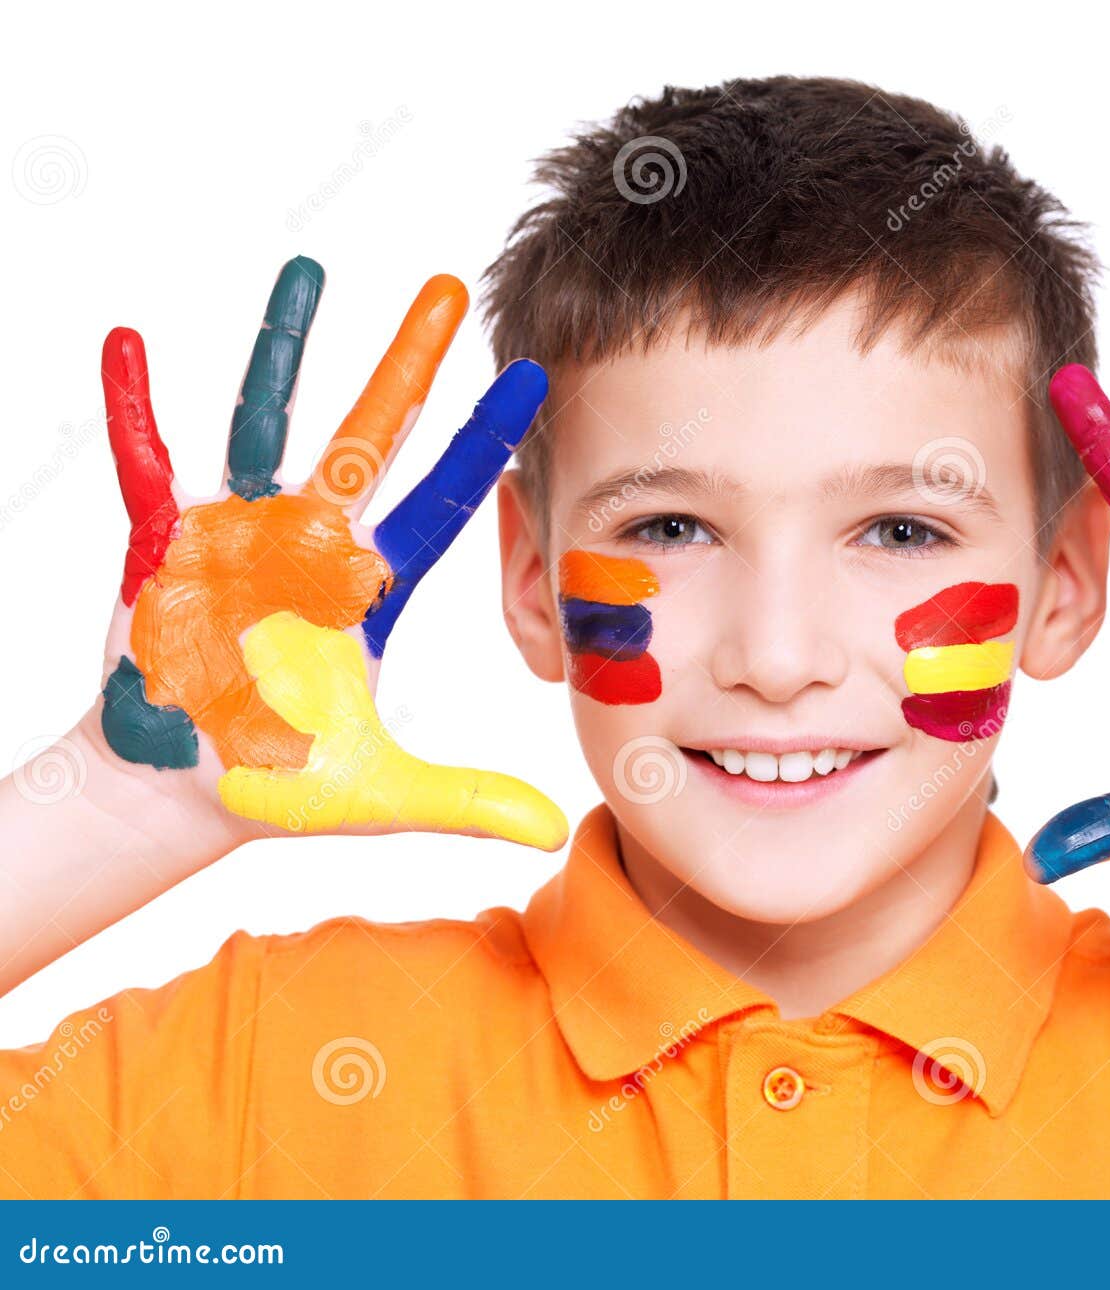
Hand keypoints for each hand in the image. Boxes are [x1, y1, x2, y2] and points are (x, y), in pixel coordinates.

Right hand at [96, 257, 566, 848]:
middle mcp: (314, 542)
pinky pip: (150, 462)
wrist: (180, 784)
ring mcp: (241, 532)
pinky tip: (131, 345)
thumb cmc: (277, 781)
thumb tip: (553, 834)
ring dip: (285, 349)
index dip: (486, 443)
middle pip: (372, 436)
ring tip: (309, 270)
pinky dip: (137, 408)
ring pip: (267, 421)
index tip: (534, 381)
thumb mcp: (378, 793)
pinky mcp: (170, 542)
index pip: (445, 502)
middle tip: (447, 286)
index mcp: (371, 588)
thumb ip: (464, 802)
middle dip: (408, 363)